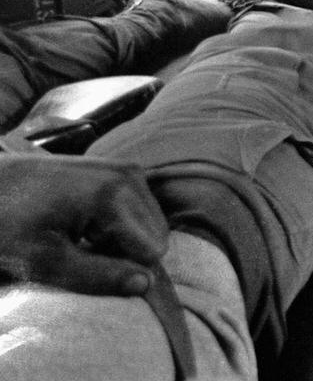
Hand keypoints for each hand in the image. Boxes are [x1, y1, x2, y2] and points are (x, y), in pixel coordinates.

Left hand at [0, 155, 168, 295]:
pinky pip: (143, 210)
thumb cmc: (10, 225)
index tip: (86, 263)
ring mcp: (129, 169)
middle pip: (157, 236)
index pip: (151, 250)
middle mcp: (130, 175)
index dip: (123, 267)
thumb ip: (97, 275)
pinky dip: (121, 224)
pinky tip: (87, 221)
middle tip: (82, 250)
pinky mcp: (125, 170)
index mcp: (113, 194)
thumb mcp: (45, 261)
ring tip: (82, 236)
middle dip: (126, 252)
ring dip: (123, 239)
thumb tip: (145, 284)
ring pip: (153, 225)